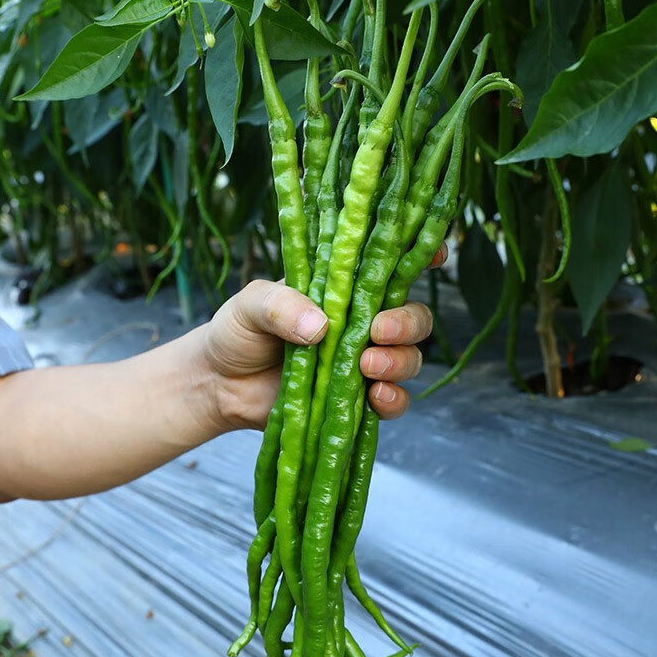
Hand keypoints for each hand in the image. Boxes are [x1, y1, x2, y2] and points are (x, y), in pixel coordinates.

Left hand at [202, 250, 445, 430]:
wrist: (219, 385)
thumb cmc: (236, 332)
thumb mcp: (250, 304)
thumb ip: (280, 304)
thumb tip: (321, 326)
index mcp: (343, 288)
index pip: (391, 268)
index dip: (421, 257)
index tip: (437, 254)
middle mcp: (361, 324)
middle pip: (413, 317)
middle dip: (407, 322)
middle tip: (378, 330)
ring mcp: (361, 363)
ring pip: (410, 358)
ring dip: (399, 361)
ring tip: (367, 364)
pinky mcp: (356, 401)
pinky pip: (394, 401)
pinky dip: (394, 400)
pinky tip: (376, 396)